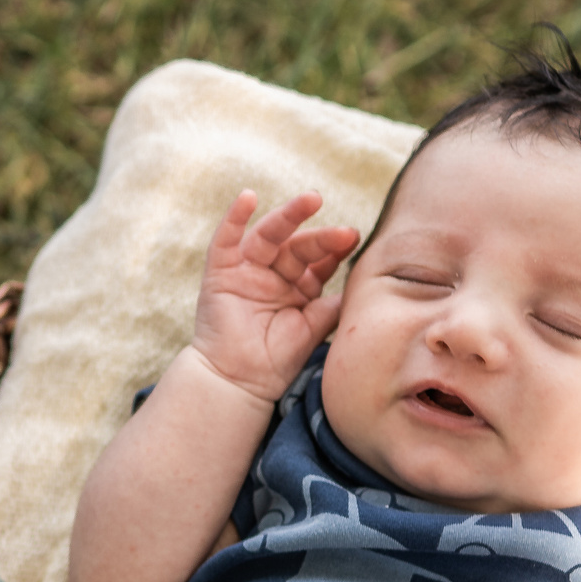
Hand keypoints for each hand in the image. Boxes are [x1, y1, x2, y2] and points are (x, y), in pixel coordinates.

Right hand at [188, 190, 359, 402]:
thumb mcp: (314, 328)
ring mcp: (246, 271)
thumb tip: (361, 282)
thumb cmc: (277, 361)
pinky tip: (248, 198)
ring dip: (289, 216)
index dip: (335, 249)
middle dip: (321, 236)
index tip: (354, 239)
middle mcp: (272, 274)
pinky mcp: (220, 273)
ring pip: (268, 236)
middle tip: (344, 231)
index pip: (318, 260)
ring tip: (312, 200)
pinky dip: (234, 218)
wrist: (241, 383)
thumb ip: (333, 303)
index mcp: (296, 287)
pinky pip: (225, 240)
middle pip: (297, 246)